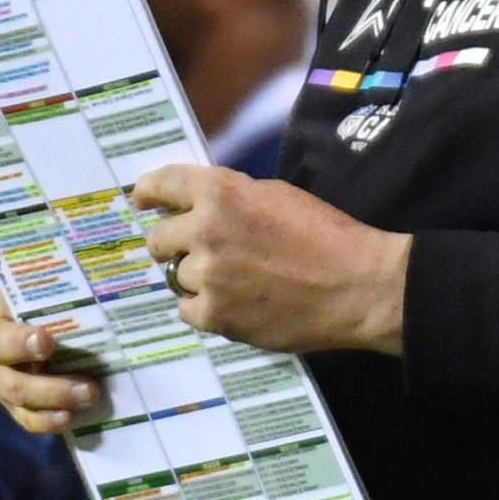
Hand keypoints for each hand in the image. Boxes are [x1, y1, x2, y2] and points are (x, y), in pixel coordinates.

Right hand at [0, 284, 102, 433]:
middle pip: (11, 382)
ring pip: (20, 404)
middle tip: (89, 386)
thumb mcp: (38, 280)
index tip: (47, 341)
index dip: (20, 342)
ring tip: (90, 398)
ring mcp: (4, 385)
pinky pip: (28, 420)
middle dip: (50, 388)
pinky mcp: (18, 404)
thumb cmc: (38, 293)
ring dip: (55, 404)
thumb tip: (95, 261)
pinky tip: (72, 419)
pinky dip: (49, 422)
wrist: (33, 311)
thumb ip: (56, 276)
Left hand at [135, 165, 409, 354]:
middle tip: (196, 252)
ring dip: (197, 279)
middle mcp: (205, 230)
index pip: (163, 183)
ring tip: (235, 282)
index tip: (141, 198)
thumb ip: (233, 198)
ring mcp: (207, 275)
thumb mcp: (276, 196)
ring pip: (177, 277)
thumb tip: (202, 205)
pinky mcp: (215, 316)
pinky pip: (188, 310)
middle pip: (158, 238)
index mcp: (221, 192)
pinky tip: (236, 304)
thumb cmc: (326, 235)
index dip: (147, 191)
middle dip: (172, 244)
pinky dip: (205, 309)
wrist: (356, 286)